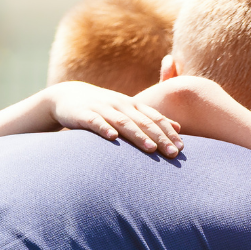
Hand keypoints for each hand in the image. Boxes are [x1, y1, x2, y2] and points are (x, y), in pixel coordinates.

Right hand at [43, 81, 182, 158]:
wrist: (68, 96)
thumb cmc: (105, 108)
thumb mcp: (129, 110)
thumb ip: (152, 118)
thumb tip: (178, 127)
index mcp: (133, 105)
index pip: (155, 118)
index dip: (169, 132)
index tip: (182, 148)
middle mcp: (120, 105)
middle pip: (143, 122)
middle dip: (160, 137)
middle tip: (173, 153)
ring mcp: (102, 108)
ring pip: (123, 122)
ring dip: (137, 135)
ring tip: (151, 148)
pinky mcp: (83, 114)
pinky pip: (95, 121)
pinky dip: (104, 128)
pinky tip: (112, 138)